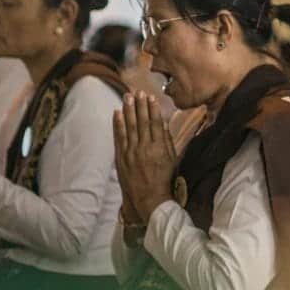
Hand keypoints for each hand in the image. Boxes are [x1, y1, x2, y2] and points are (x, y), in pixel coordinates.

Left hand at [114, 91, 176, 223]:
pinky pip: (119, 137)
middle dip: (140, 105)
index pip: (155, 122)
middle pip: (142, 121)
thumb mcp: (172, 159)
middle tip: (138, 92)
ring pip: (130, 126)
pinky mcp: (122, 157)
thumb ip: (167, 140)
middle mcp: (145, 147)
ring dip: (128, 110)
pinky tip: (117, 113)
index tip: (150, 97)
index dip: (152, 108)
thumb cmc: (164, 179)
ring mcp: (131, 152)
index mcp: (160, 147)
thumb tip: (163, 123)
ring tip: (127, 96)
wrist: (148, 198)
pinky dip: (117, 124)